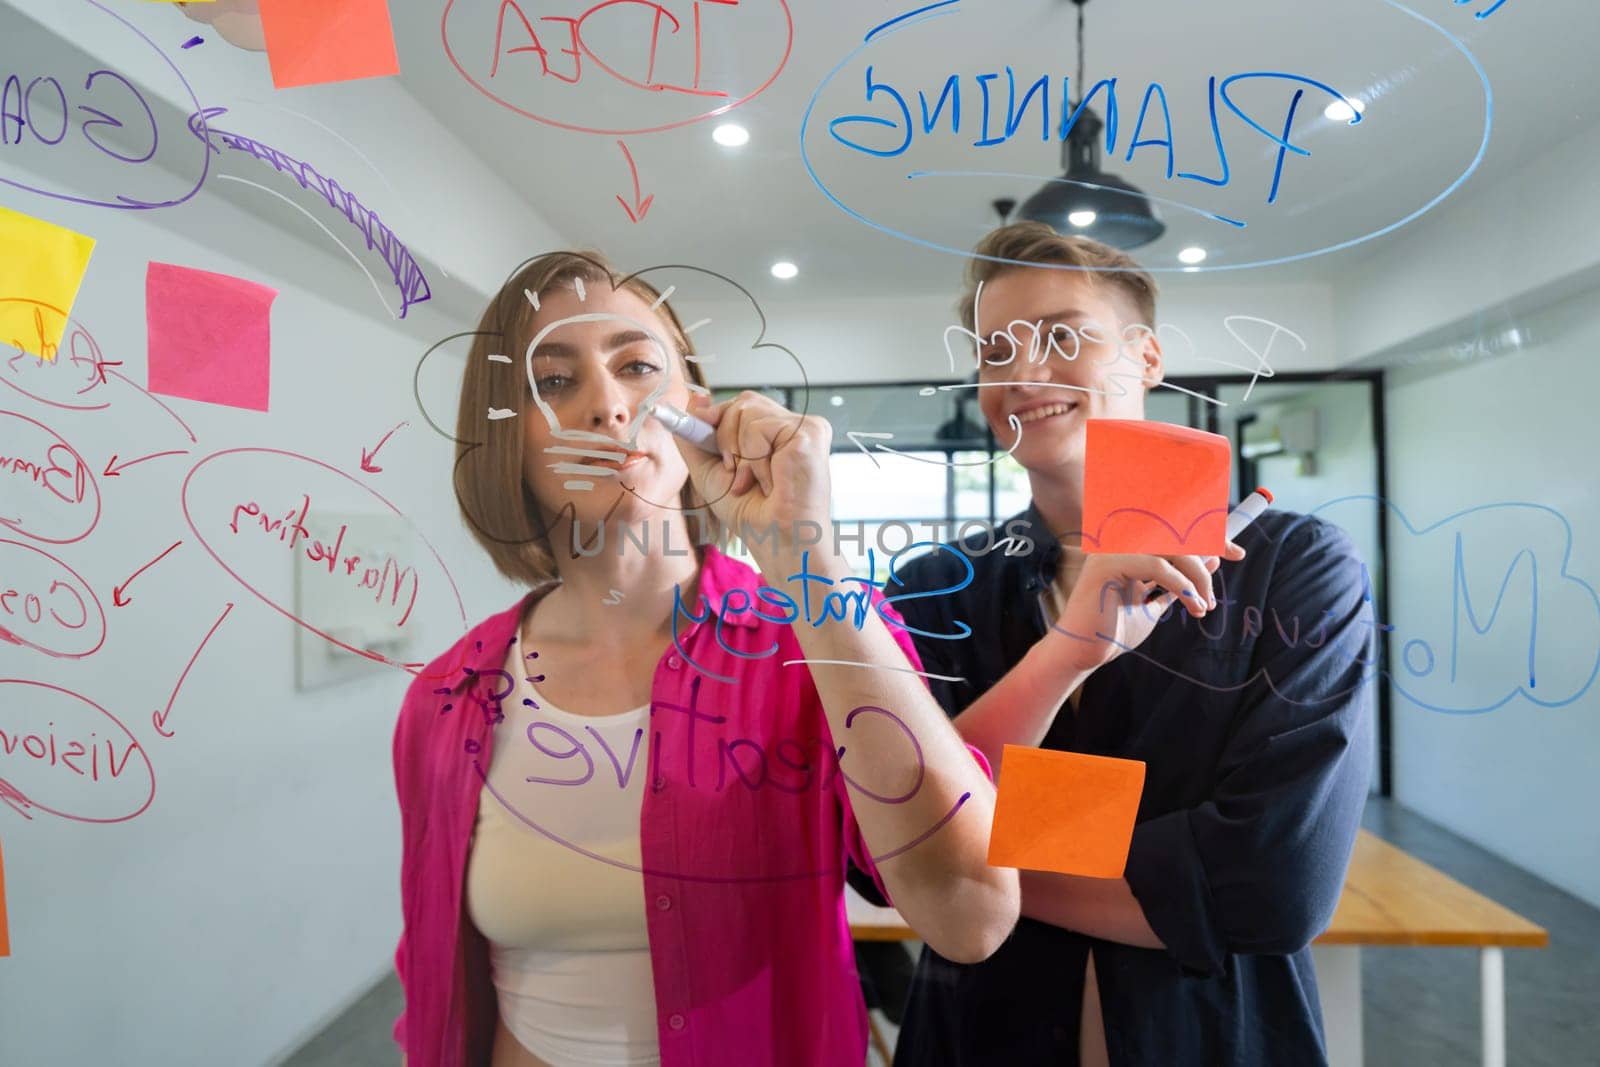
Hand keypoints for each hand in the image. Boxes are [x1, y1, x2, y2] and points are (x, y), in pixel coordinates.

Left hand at [673, 391, 832, 563]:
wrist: (775, 539)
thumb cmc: (752, 514)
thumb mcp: (710, 470)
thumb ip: (696, 435)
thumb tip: (693, 399)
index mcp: (778, 431)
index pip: (743, 404)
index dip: (719, 418)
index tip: (708, 439)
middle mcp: (794, 424)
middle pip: (743, 402)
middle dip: (725, 439)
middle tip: (736, 475)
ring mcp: (806, 426)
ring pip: (748, 411)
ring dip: (740, 456)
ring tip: (755, 483)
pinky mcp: (810, 432)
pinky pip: (759, 428)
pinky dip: (754, 460)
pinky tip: (770, 483)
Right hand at [1051, 542, 1246, 673]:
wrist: (1084, 652)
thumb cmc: (1115, 630)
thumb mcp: (1157, 603)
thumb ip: (1180, 580)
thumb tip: (1212, 558)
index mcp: (1129, 548)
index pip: (1173, 530)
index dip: (1208, 536)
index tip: (1235, 552)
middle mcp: (1119, 542)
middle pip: (1175, 531)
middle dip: (1210, 544)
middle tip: (1230, 565)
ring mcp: (1111, 550)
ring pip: (1169, 547)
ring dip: (1196, 576)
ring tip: (1204, 605)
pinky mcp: (1108, 564)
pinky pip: (1157, 566)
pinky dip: (1181, 586)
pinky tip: (1193, 606)